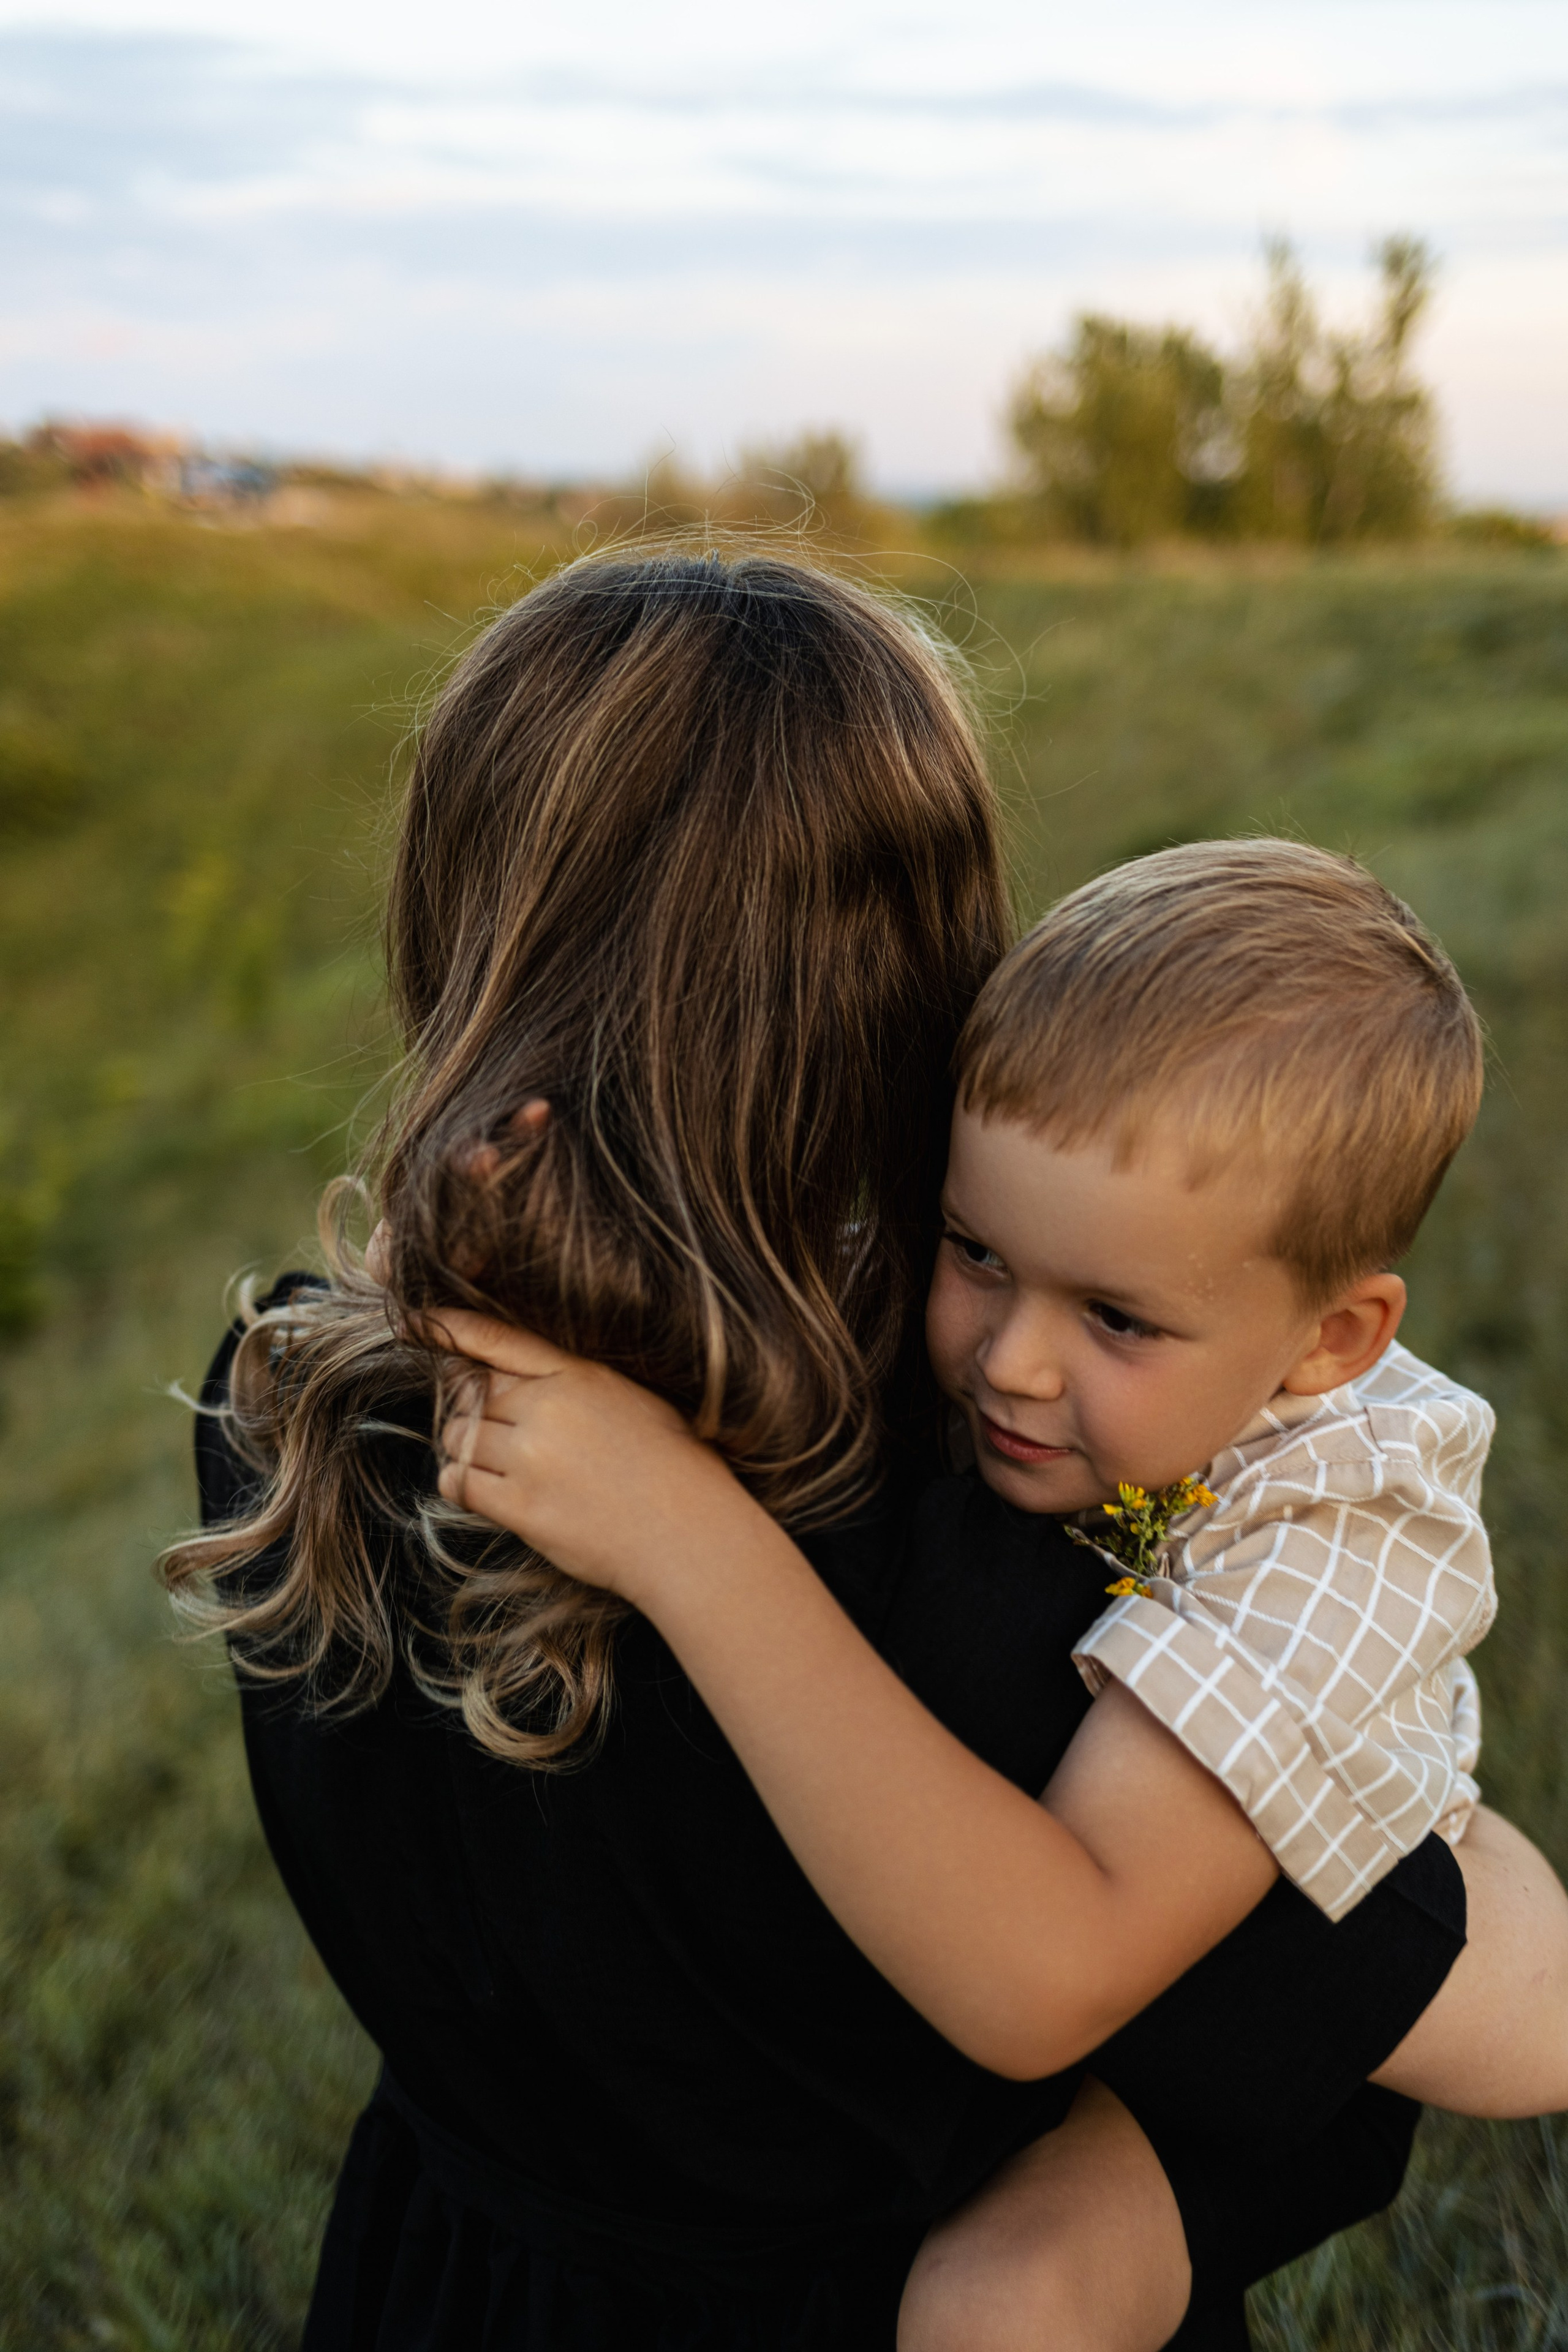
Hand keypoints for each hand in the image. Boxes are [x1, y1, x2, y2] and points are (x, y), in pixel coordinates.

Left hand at [426, 1308, 753, 1601]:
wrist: (688, 1535)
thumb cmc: (673, 1466)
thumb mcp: (632, 1398)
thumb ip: (575, 1382)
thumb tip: (517, 1381)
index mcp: (579, 1373)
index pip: (497, 1338)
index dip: (448, 1327)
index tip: (414, 1321)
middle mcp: (548, 1407)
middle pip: (472, 1393)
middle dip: (474, 1409)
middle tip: (502, 1433)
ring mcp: (530, 1456)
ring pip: (460, 1436)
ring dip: (468, 1448)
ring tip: (504, 1465)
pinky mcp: (520, 1505)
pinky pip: (459, 1481)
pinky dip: (461, 1482)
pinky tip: (488, 1490)